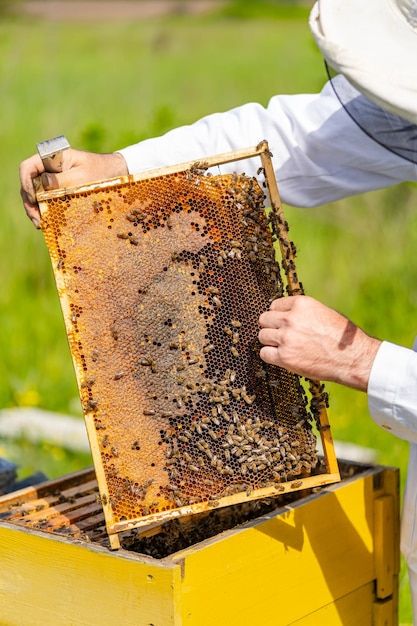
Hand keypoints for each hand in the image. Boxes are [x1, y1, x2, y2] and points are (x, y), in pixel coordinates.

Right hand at [20, 149, 127, 227]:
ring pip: (35, 194)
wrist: (116, 173)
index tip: (32, 199)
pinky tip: (48, 222)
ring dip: (35, 210)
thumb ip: (63, 179)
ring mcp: (52, 180)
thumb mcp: (83, 176)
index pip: (28, 167)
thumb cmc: (101, 171)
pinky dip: (45, 211)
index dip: (25, 182)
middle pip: (29, 184)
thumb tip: (42, 183)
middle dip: (29, 202)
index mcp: (52, 158)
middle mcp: (49, 169)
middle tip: (37, 220)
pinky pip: (46, 200)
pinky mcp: (58, 190)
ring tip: (40, 225)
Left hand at [258, 295, 380, 390]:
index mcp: (301, 304)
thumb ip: (301, 312)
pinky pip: (264, 353)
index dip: (278, 315)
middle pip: (264, 319)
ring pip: (262, 336)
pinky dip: (270, 355)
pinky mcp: (285, 357)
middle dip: (270, 327)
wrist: (352, 358)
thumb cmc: (341, 337)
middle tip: (280, 335)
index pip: (274, 305)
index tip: (283, 323)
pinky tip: (281, 356)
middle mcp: (291, 318)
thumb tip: (283, 314)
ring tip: (283, 346)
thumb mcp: (323, 312)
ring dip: (270, 341)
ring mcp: (286, 338)